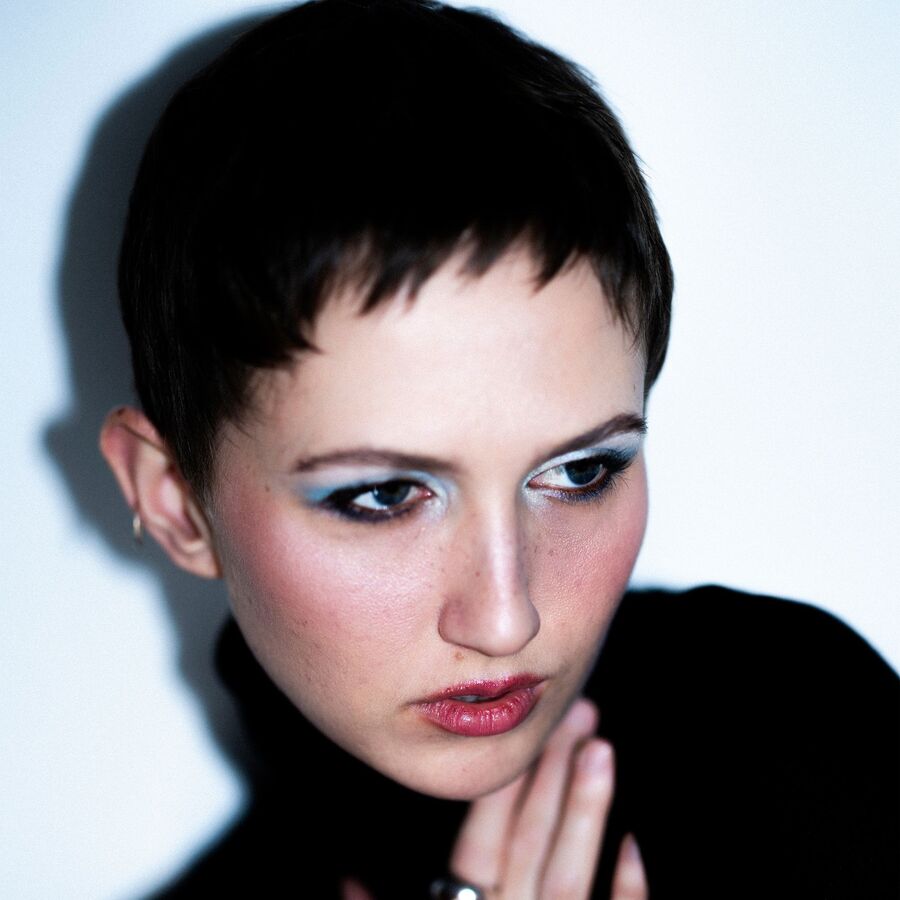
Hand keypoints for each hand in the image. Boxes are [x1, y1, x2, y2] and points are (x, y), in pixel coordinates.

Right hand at [448, 697, 646, 898]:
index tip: (517, 732)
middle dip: (551, 774)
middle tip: (576, 715)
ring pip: (566, 877)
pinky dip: (627, 886)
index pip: (480, 845)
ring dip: (583, 809)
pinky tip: (633, 843)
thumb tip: (387, 855)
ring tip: (599, 750)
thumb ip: (429, 882)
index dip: (497, 792)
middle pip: (529, 843)